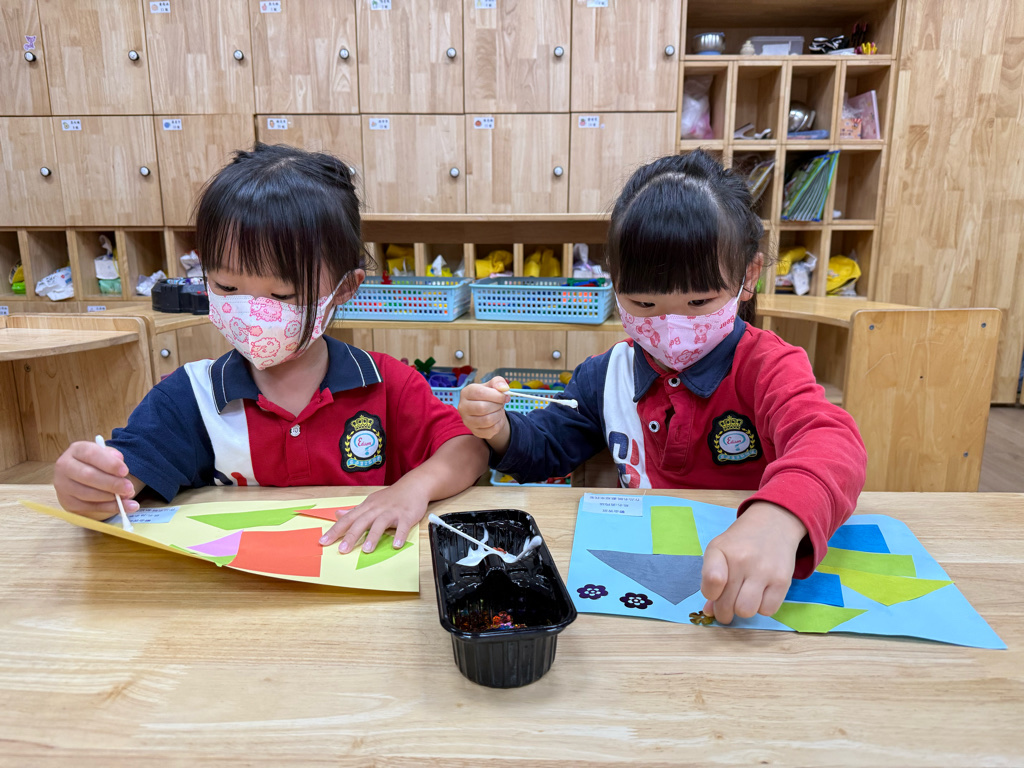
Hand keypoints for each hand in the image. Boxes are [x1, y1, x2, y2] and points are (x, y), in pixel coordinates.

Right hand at [54, 441, 140, 519]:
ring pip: (87, 494)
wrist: (82, 477)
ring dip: (110, 497)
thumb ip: (113, 456)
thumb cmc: (98, 463)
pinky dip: (109, 508)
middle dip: (111, 483)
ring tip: (127, 496)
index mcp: (76, 450)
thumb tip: (119, 460)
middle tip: (129, 488)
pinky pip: (90, 507)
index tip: (125, 471)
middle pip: (88, 476)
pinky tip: (124, 507)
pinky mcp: (68, 502)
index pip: (91, 454)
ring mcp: (63, 486)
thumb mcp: (106, 454)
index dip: (109, 463)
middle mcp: (65, 466)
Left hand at [319, 483, 425, 553]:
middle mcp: (377, 509)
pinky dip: (400, 535)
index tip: (323, 542)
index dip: (335, 530)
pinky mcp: (407, 515)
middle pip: (361, 522)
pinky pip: (403, 526)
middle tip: (342, 550)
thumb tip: (337, 514)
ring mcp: (392, 512)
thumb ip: (354, 511)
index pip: (348, 519)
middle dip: (351, 536)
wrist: (413, 485)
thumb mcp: (370, 502)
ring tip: (366, 550)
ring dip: (373, 536)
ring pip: (380, 523)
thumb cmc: (391, 497)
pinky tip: (396, 545)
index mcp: (367, 507)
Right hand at [457, 376, 511, 452]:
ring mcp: (467, 421)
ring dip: (499, 414)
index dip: (496, 395)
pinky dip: (499, 424)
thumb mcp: (492, 385)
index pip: (479, 393)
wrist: (487, 411)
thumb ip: (498, 382)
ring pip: (487, 420)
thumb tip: (504, 388)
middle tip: (501, 403)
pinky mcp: (475, 431)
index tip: (504, 396)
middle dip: (497, 405)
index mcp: (466, 393)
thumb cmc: (488, 396)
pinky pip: (491, 430)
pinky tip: (497, 419)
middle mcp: (463, 407)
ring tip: (499, 410)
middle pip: (483, 407)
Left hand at [700, 502, 806, 623]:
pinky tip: (761, 595)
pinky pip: (768, 611)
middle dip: (724, 611)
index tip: (714, 593)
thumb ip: (709, 580)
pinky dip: (762, 608)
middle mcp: (742, 560)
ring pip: (747, 611)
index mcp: (720, 550)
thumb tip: (709, 611)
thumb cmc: (740, 542)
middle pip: (727, 604)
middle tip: (727, 605)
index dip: (710, 594)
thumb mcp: (718, 550)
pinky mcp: (783, 580)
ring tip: (744, 598)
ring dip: (743, 610)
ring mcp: (764, 571)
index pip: (711, 582)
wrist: (773, 524)